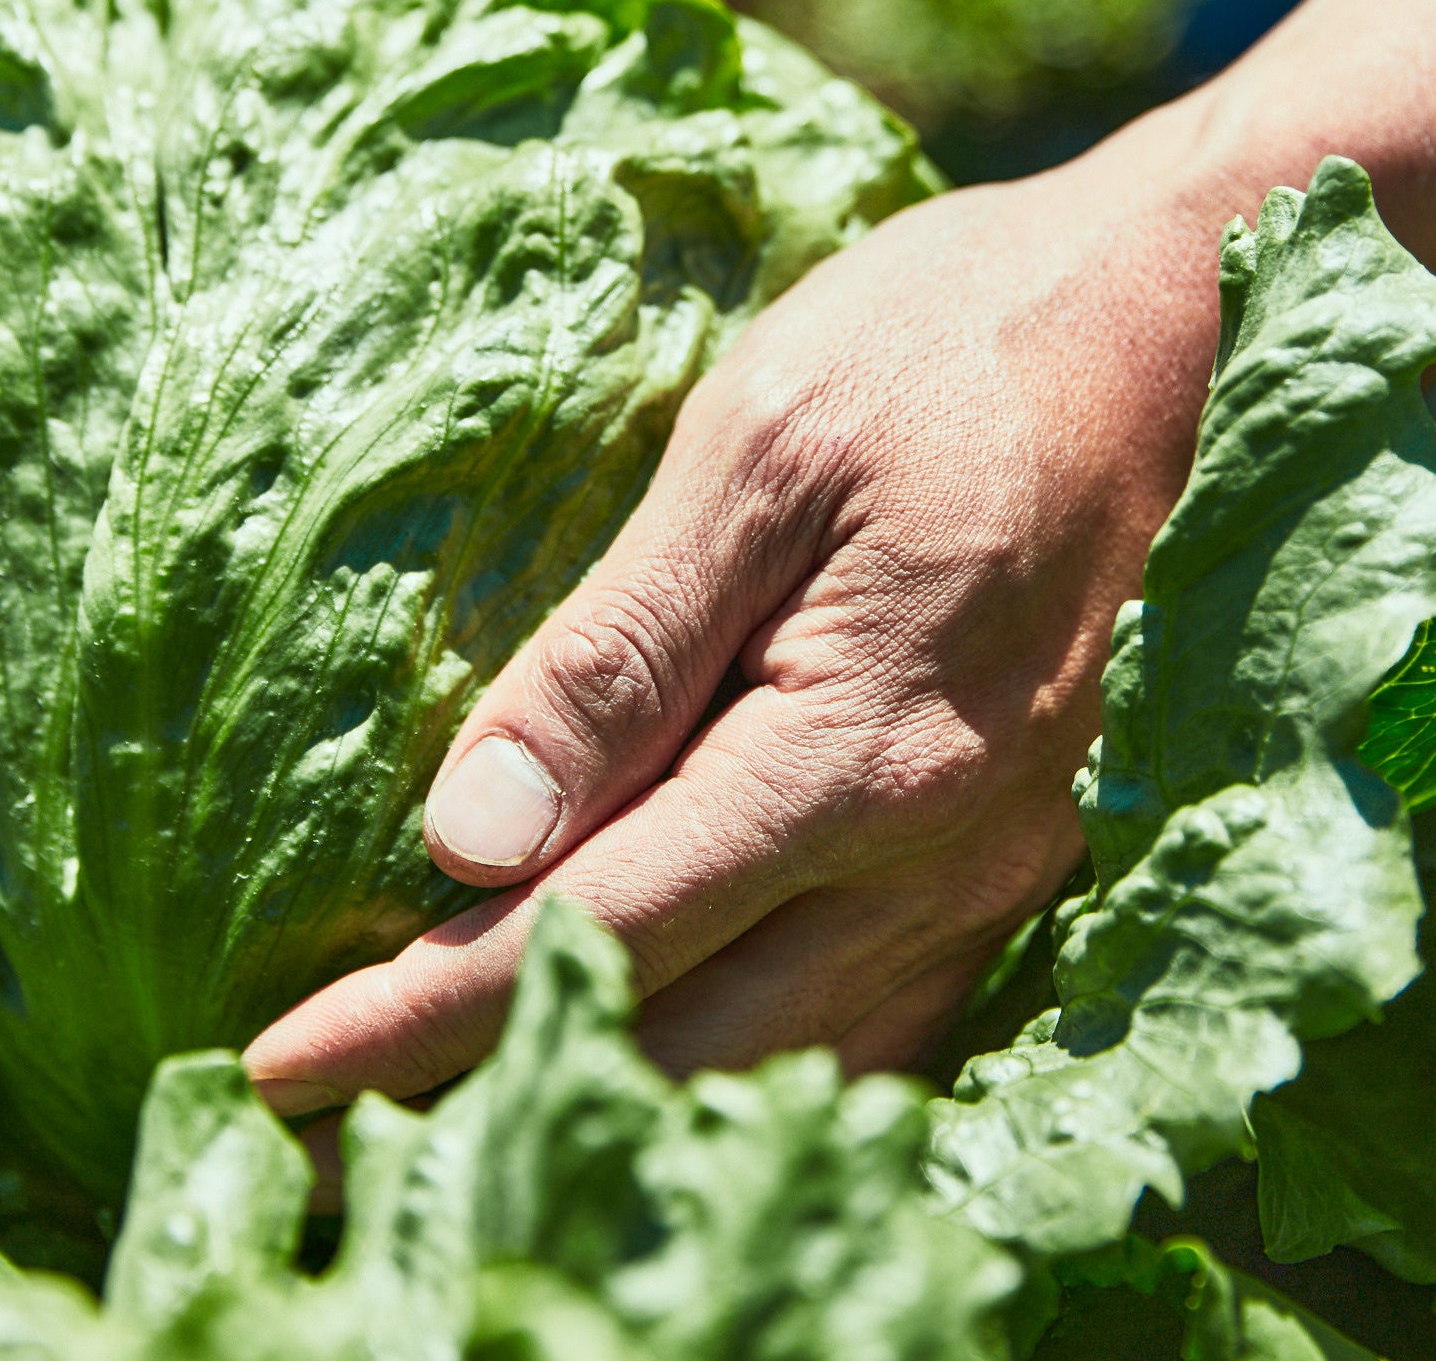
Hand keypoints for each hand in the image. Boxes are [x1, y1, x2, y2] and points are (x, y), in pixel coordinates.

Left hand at [240, 125, 1232, 1108]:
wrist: (1155, 324)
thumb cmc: (939, 351)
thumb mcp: (752, 452)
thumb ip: (616, 654)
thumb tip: (470, 836)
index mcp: (858, 757)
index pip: (598, 932)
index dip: (425, 1015)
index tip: (280, 1070)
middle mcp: (941, 856)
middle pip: (686, 1039)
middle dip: (497, 1084)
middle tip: (334, 1111)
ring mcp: (993, 872)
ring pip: (778, 1059)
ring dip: (619, 1080)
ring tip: (453, 1086)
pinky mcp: (1012, 858)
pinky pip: (868, 1019)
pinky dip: (741, 1049)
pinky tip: (651, 1032)